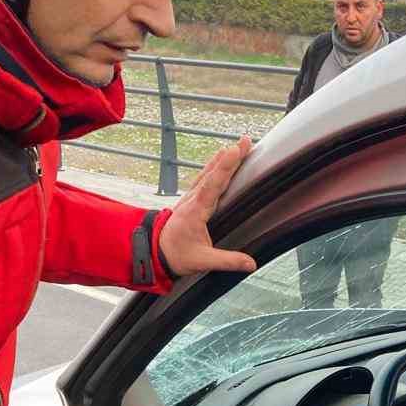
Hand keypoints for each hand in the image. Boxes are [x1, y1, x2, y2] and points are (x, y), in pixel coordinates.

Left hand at [157, 137, 257, 276]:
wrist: (154, 252)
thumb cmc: (175, 255)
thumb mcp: (202, 261)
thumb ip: (228, 261)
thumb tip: (251, 264)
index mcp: (196, 211)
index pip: (213, 185)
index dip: (225, 167)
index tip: (235, 151)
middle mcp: (193, 200)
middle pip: (212, 173)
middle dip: (229, 156)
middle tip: (244, 141)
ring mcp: (191, 198)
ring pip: (207, 173)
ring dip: (222, 159)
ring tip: (235, 146)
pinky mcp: (191, 200)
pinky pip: (204, 179)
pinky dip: (214, 167)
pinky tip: (220, 161)